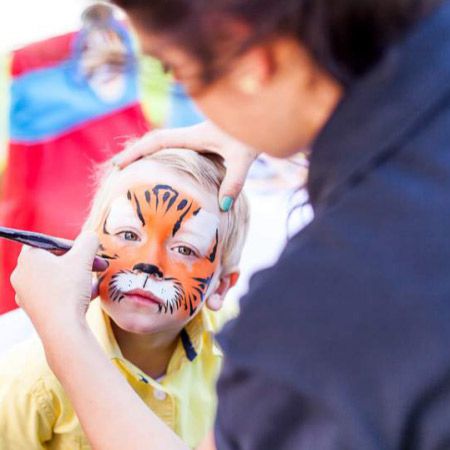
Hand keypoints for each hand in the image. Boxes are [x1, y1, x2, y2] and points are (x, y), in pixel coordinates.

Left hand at [11, 232, 99, 338]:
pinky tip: (91, 295)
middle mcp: (22, 274)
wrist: (62, 330)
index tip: (91, 252)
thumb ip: (89, 240)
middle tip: (99, 265)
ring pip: (58, 278)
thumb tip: (90, 236)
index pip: (52, 242)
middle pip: (56, 261)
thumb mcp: (83, 258)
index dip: (75, 246)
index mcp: (28, 257)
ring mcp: (26, 294)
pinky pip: (56, 294)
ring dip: (79, 277)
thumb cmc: (69, 290)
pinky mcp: (35, 309)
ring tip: (97, 281)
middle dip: (81, 262)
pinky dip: (73, 292)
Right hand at [112, 121, 258, 210]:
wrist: (265, 109)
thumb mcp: (244, 158)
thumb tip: (222, 207)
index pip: (157, 141)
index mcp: (194, 135)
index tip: (117, 164)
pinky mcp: (206, 140)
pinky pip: (178, 146)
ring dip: (148, 152)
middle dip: (135, 152)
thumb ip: (234, 182)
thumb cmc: (255, 131)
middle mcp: (193, 133)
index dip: (136, 151)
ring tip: (135, 169)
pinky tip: (166, 167)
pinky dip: (165, 155)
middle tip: (118, 168)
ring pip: (166, 142)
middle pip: (155, 140)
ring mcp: (199, 135)